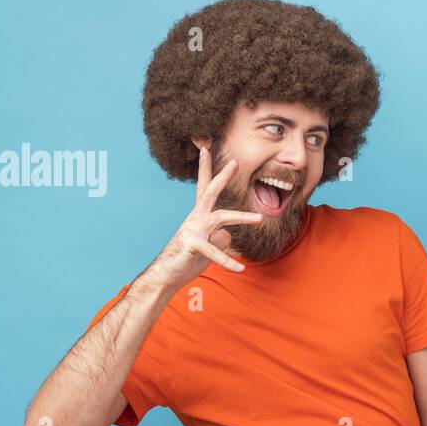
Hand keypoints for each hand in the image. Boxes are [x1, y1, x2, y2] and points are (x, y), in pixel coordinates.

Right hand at [144, 145, 262, 290]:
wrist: (166, 276)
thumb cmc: (188, 259)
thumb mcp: (209, 246)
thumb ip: (220, 237)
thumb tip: (228, 235)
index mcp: (199, 216)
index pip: (205, 188)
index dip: (207, 168)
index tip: (207, 148)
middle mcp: (195, 218)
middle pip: (210, 192)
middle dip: (223, 177)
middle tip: (235, 162)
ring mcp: (192, 231)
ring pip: (220, 218)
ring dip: (241, 217)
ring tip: (260, 219)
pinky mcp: (191, 246)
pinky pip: (214, 252)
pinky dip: (228, 261)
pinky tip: (240, 268)